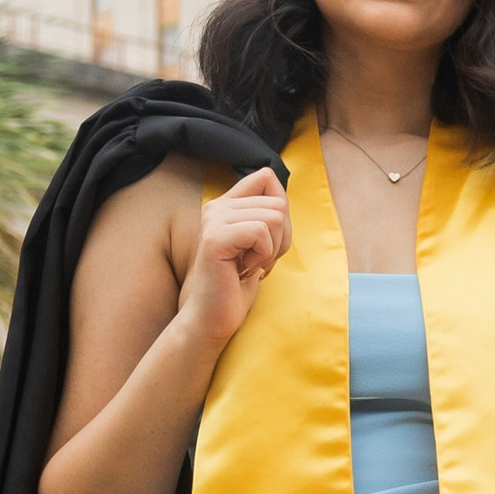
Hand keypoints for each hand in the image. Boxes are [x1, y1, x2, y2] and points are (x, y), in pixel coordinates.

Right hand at [177, 165, 290, 356]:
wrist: (213, 317)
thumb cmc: (237, 283)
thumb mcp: (259, 242)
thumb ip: (266, 213)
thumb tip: (279, 188)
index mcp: (225, 204)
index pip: (266, 176)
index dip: (281, 208)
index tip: (266, 239)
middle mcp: (216, 206)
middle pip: (278, 202)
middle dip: (281, 238)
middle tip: (258, 260)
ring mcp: (214, 221)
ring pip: (274, 217)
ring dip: (272, 249)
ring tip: (251, 264)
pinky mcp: (215, 239)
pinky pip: (261, 232)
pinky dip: (263, 255)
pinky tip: (245, 268)